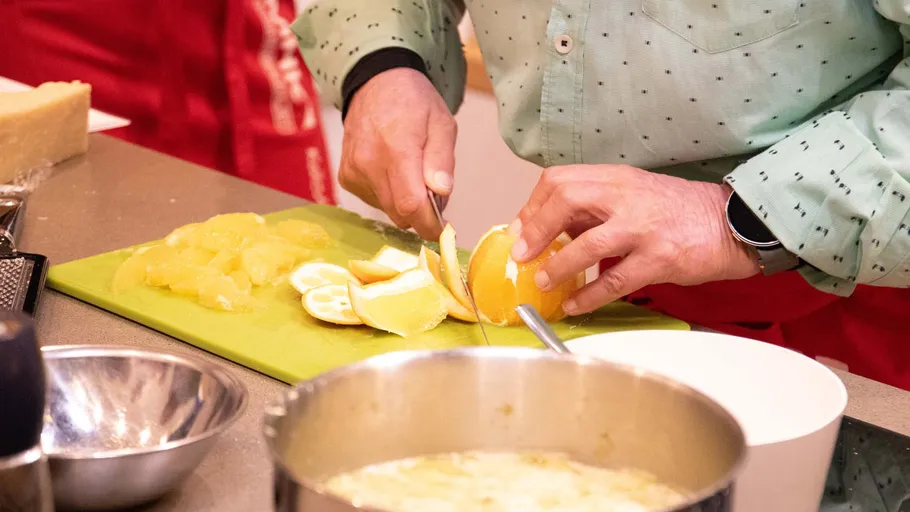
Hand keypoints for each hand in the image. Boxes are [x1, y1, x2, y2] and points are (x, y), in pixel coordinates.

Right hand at [340, 68, 455, 238]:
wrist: (376, 83)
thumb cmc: (415, 102)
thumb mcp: (441, 123)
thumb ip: (442, 160)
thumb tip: (441, 192)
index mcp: (397, 148)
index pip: (411, 204)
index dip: (429, 224)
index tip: (442, 229)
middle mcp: (369, 162)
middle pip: (398, 212)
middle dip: (420, 214)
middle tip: (432, 192)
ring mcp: (354, 170)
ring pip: (386, 209)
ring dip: (404, 202)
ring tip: (411, 173)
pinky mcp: (346, 176)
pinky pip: (373, 199)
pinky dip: (388, 194)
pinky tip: (392, 171)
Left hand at [510, 165, 760, 314]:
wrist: (732, 223)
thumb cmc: (678, 211)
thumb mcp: (633, 195)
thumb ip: (594, 207)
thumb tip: (550, 230)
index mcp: (616, 178)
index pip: (560, 180)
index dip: (533, 206)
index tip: (520, 230)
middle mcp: (626, 197)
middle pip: (566, 197)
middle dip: (535, 228)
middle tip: (521, 254)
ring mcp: (643, 227)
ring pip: (587, 243)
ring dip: (558, 265)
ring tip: (543, 281)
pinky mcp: (659, 259)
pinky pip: (614, 281)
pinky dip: (588, 296)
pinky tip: (574, 305)